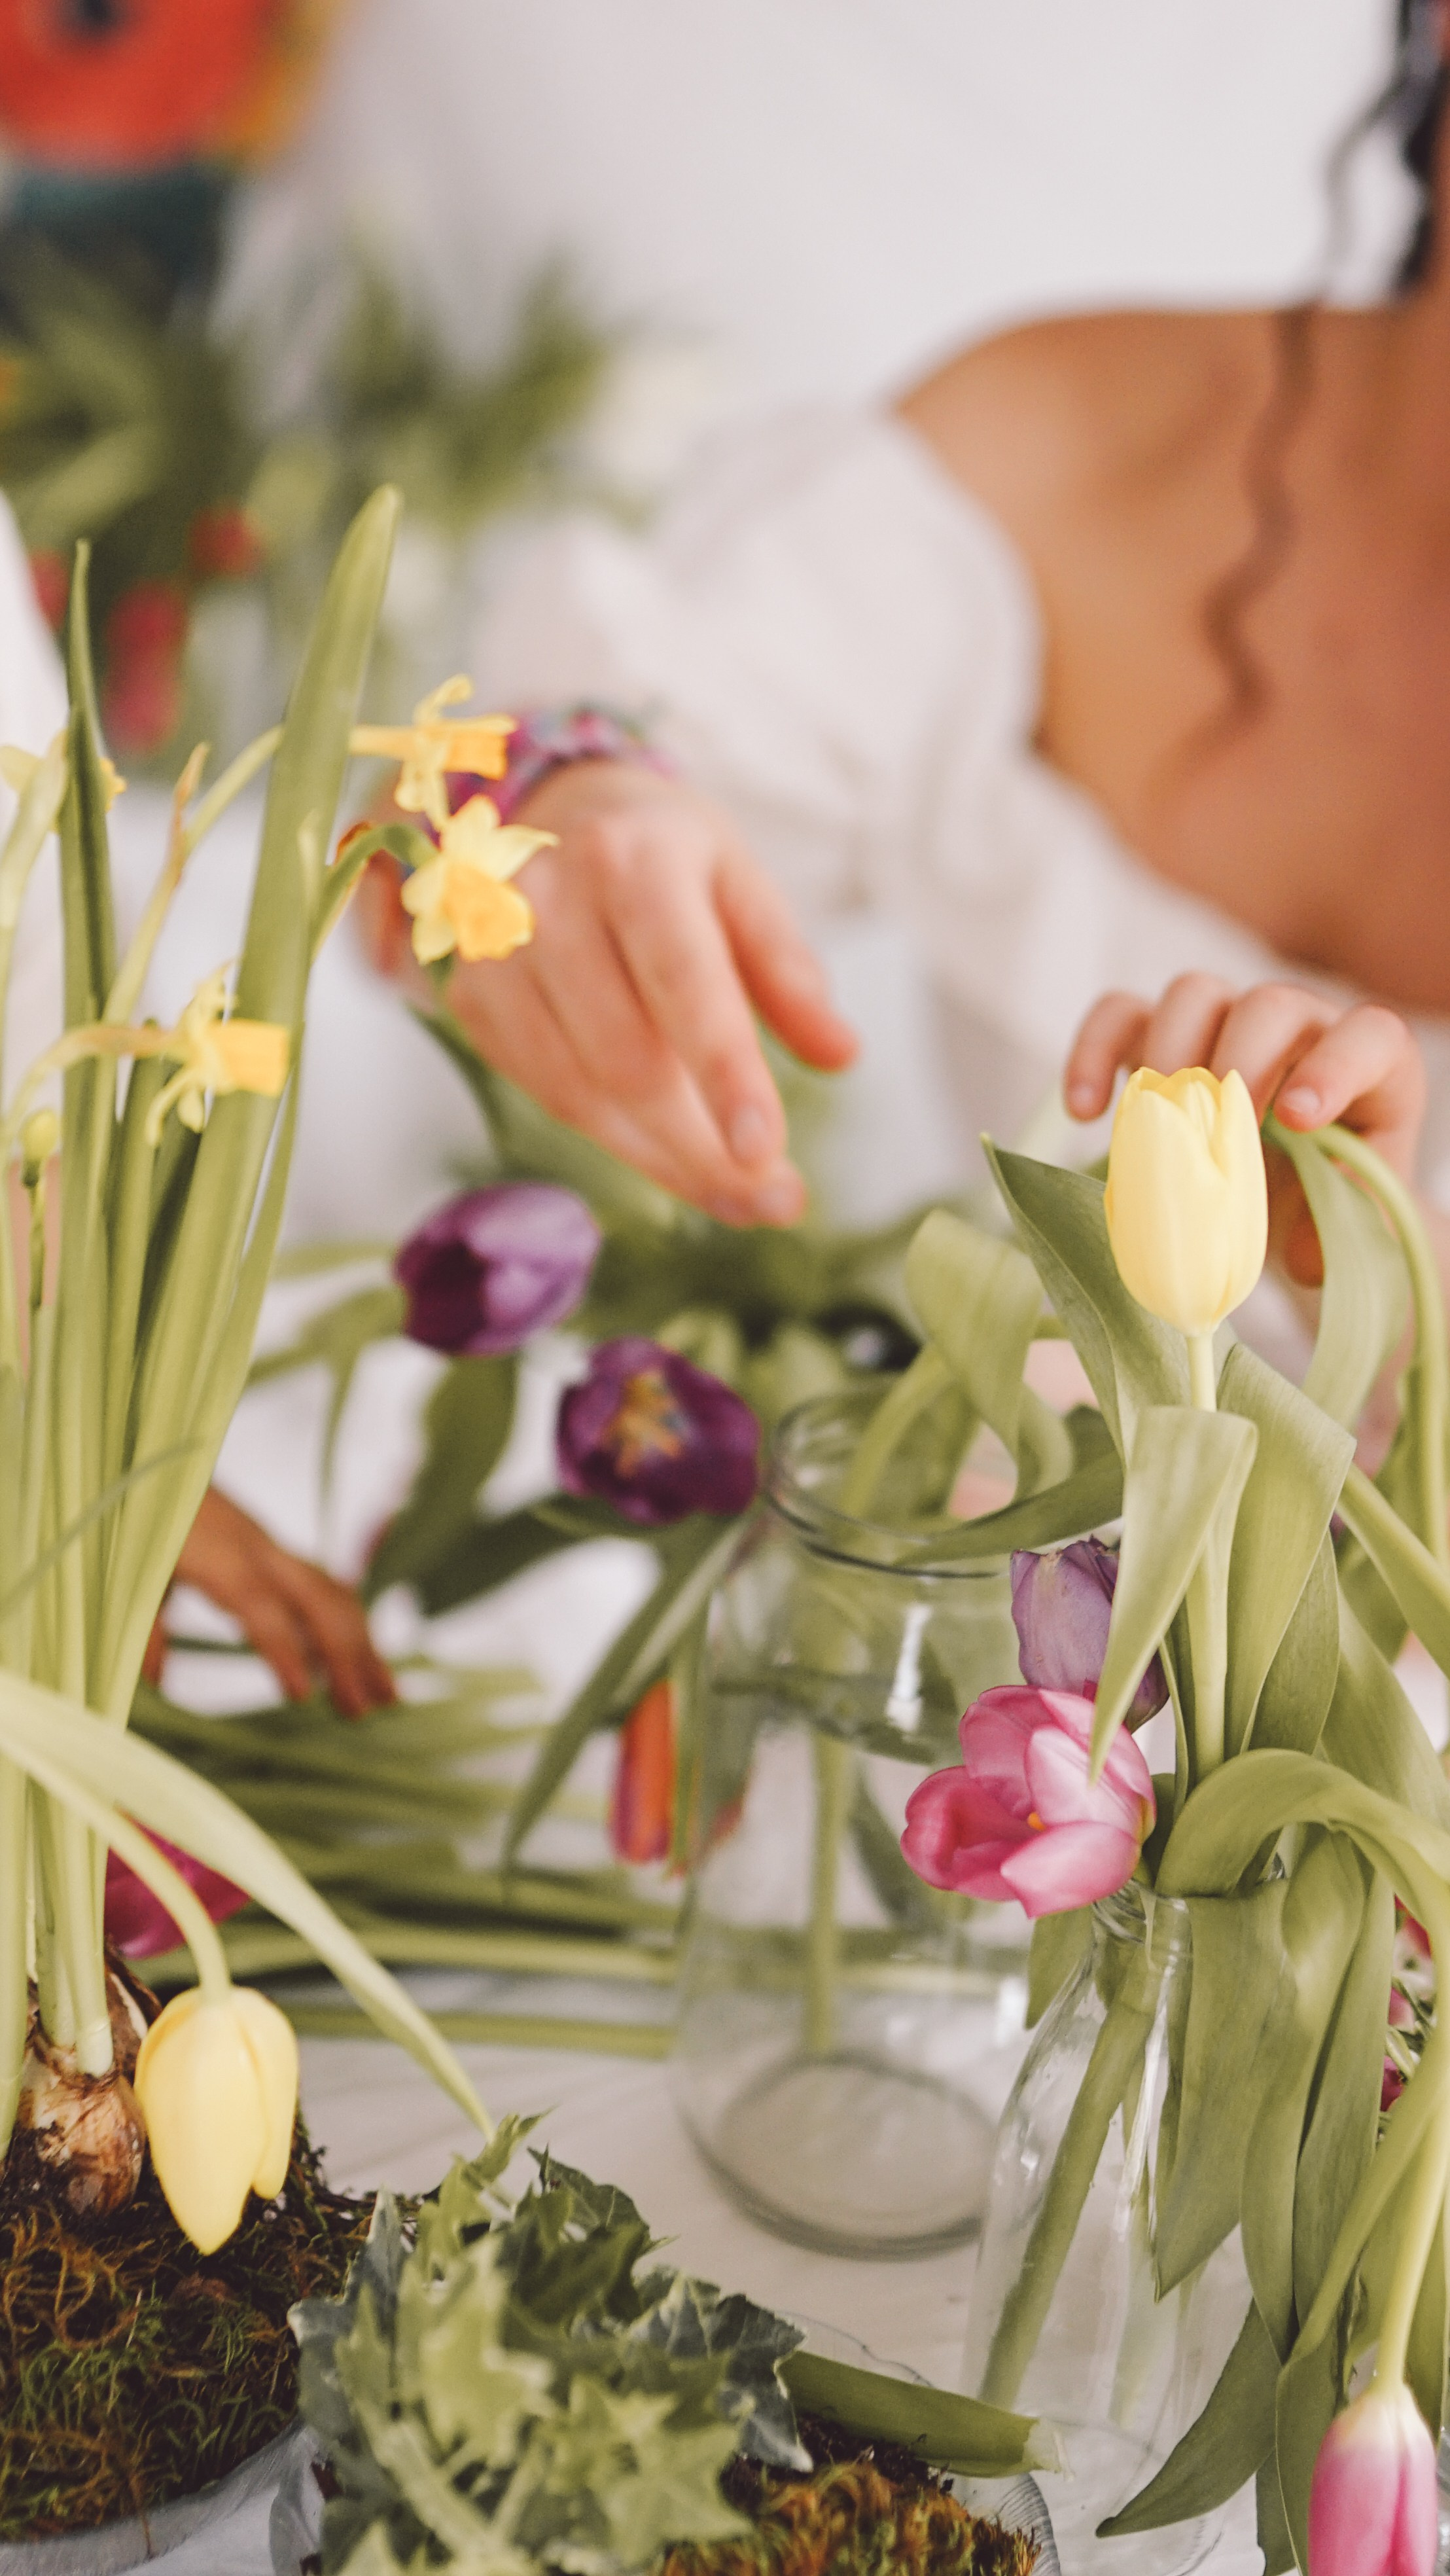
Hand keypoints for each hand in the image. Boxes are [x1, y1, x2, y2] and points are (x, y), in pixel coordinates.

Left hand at [143, 1487, 396, 1716]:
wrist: (151, 1461)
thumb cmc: (136, 1521)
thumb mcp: (130, 1576)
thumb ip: (144, 1630)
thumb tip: (156, 1685)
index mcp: (218, 1559)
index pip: (261, 1609)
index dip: (284, 1651)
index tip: (304, 1696)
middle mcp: (257, 1551)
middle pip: (316, 1601)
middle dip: (346, 1655)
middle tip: (363, 1712)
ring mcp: (273, 1548)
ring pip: (333, 1593)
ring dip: (364, 1644)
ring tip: (388, 1696)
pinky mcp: (275, 1550)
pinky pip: (326, 1584)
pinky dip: (351, 1623)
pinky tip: (367, 1659)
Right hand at [355, 761, 857, 1224]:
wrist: (544, 808)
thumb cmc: (663, 855)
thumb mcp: (738, 882)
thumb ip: (788, 969)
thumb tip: (842, 1054)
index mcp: (634, 859)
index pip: (684, 983)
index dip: (724, 1075)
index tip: (766, 1155)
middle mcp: (548, 899)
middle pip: (627, 1061)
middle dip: (705, 1149)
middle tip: (777, 1199)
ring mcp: (494, 952)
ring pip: (579, 1093)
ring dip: (663, 1159)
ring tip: (736, 1188)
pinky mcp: (468, 997)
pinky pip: (544, 1092)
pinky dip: (612, 1136)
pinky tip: (666, 1147)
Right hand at [1065, 973, 1428, 1284]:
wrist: (1290, 1196)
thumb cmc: (1329, 1198)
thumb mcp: (1353, 1218)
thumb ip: (1342, 1225)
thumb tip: (1298, 1248)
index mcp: (1369, 1065)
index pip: (1367, 1037)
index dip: (1334, 1068)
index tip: (1297, 1120)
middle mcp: (1300, 1027)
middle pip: (1269, 1004)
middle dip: (1239, 1061)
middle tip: (1214, 1128)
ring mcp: (1225, 1023)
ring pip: (1194, 993)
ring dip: (1169, 1052)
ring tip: (1153, 1124)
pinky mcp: (1160, 1035)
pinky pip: (1119, 1015)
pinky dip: (1094, 1053)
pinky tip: (1083, 1112)